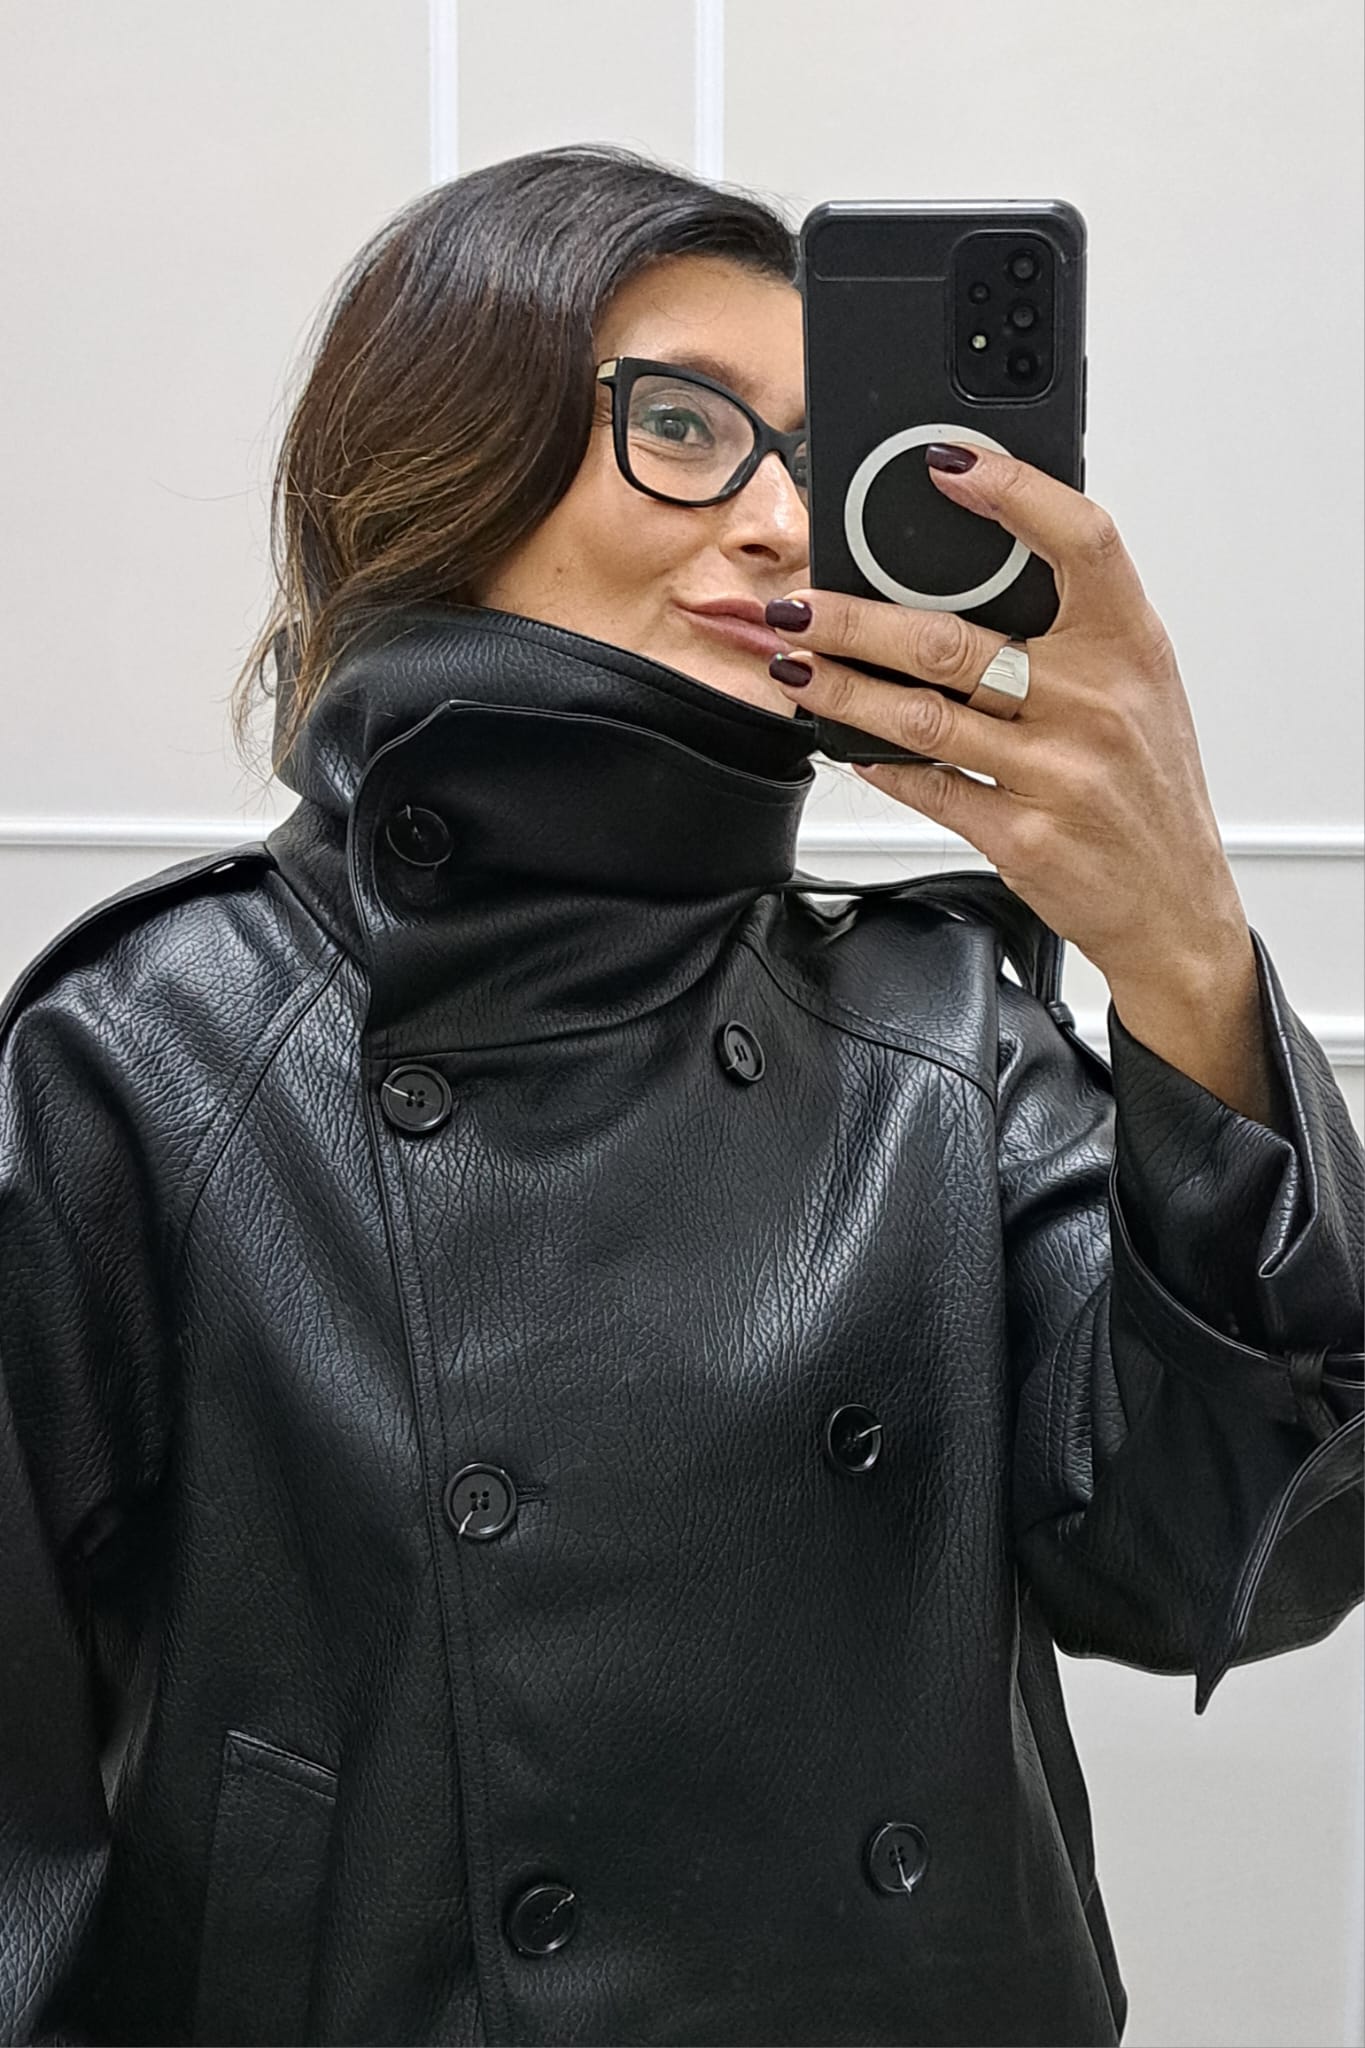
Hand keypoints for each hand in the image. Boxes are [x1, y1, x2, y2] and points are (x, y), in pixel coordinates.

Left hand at [763, 445, 1249, 993]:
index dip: (1017, 493)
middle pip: (953, 641)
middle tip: (799, 604)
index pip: (1084, 541)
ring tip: (794, 665)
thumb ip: (1074, 630)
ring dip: (843, 689)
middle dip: (856, 620)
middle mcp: (1097, 704)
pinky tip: (846, 743)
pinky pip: (931, 788)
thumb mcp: (1140, 688)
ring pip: (922, 716)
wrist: (1176, 903)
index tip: (948, 463)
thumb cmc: (1149, 787)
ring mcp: (1060, 773)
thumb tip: (966, 576)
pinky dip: (879, 761)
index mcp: (1132, 646)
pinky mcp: (1025, 837)